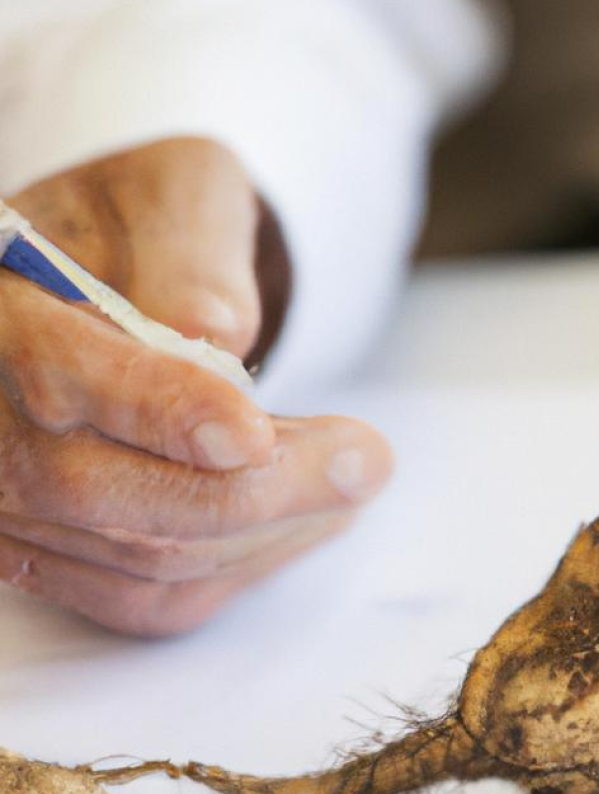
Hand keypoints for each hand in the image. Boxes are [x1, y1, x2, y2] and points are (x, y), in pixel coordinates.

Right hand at [0, 137, 391, 635]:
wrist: (90, 285)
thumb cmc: (135, 231)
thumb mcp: (169, 193)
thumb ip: (187, 250)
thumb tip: (213, 335)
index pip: (63, 373)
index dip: (165, 412)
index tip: (257, 432)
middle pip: (110, 494)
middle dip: (261, 491)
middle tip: (368, 461)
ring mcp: (7, 505)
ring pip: (147, 559)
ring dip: (272, 530)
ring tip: (350, 478)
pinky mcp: (47, 560)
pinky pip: (152, 599)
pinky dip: (244, 566)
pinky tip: (306, 519)